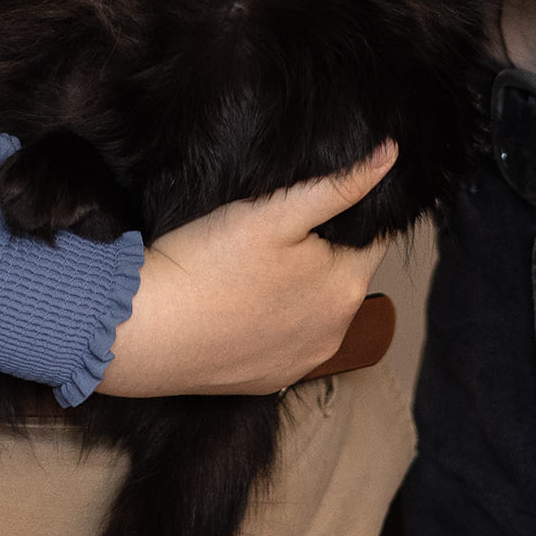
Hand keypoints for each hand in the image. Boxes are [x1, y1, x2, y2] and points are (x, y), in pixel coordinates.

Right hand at [97, 143, 397, 397]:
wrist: (144, 332)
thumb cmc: (207, 265)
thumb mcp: (274, 213)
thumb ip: (338, 186)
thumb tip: (391, 155)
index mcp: (346, 287)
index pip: (372, 236)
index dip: (348, 210)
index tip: (314, 198)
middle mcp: (336, 332)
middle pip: (343, 273)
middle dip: (323, 248)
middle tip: (275, 226)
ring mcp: (302, 362)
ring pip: (316, 308)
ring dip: (302, 286)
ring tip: (258, 264)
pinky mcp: (269, 381)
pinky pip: (286, 340)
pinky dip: (276, 320)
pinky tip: (244, 302)